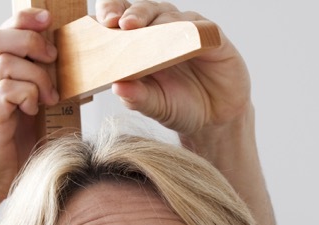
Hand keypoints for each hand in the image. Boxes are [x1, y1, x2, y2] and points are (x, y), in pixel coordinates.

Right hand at [0, 8, 59, 206]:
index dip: (23, 20)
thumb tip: (79, 83)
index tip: (49, 21)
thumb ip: (43, 94)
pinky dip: (26, 95)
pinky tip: (35, 111)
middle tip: (52, 59)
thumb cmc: (7, 153)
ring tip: (49, 97)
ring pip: (3, 63)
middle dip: (29, 40)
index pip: (1, 33)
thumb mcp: (30, 117)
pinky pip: (4, 91)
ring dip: (35, 75)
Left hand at [94, 1, 251, 136]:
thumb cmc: (179, 107)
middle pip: (144, 9)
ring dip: (155, 19)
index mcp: (139, 43)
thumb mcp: (154, 106)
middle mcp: (162, 31)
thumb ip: (136, 97)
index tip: (104, 22)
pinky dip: (190, 29)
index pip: (122, 17)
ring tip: (143, 30)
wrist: (214, 119)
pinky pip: (200, 27)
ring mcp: (186, 30)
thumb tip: (117, 87)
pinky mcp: (211, 36)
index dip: (112, 12)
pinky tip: (182, 35)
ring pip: (169, 14)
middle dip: (132, 13)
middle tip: (121, 24)